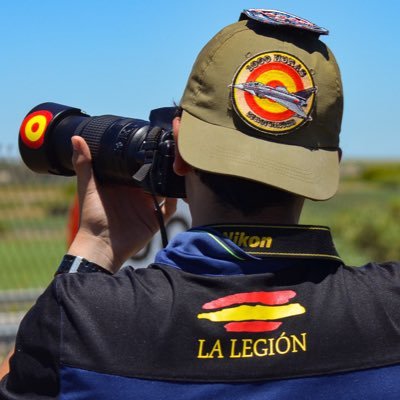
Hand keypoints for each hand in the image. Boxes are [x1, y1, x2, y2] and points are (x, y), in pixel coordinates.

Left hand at [67, 136, 176, 272]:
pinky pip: (169, 209)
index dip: (145, 156)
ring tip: (176, 169)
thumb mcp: (88, 187)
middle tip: (170, 154)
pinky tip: (176, 191)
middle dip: (162, 167)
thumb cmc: (91, 217)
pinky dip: (175, 201)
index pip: (137, 167)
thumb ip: (84, 164)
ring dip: (170, 182)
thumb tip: (77, 137)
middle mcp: (137, 194)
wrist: (100, 245)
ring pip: (164, 191)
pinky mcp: (154, 220)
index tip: (152, 142)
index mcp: (123, 185)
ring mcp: (147, 207)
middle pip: (154, 177)